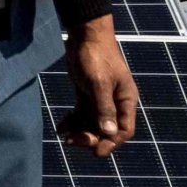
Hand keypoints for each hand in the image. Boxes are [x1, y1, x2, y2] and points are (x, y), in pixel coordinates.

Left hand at [63, 21, 139, 156]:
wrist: (84, 34)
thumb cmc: (96, 55)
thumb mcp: (99, 82)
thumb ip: (103, 107)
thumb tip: (109, 132)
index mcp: (125, 99)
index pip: (124, 130)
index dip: (112, 142)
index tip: (96, 151)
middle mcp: (115, 102)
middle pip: (106, 130)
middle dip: (91, 138)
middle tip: (73, 142)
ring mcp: (101, 99)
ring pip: (92, 123)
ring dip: (80, 132)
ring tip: (65, 137)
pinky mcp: (87, 94)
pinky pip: (82, 114)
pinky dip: (73, 122)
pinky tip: (60, 128)